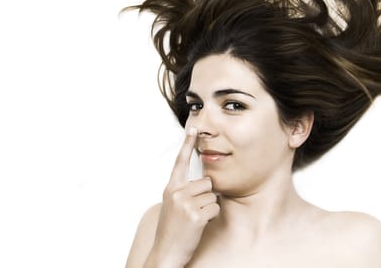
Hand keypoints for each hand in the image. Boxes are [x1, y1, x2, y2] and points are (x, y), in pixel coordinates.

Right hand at [147, 127, 219, 267]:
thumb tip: (203, 181)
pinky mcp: (195, 215)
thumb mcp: (172, 205)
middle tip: (195, 210)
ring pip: (212, 195)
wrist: (165, 253)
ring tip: (195, 219)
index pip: (180, 162)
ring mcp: (185, 204)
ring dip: (209, 207)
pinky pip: (215, 207)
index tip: (194, 127)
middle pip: (207, 182)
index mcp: (171, 188)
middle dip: (206, 195)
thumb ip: (183, 191)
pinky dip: (212, 216)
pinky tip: (199, 225)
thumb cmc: (172, 230)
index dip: (187, 144)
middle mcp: (176, 193)